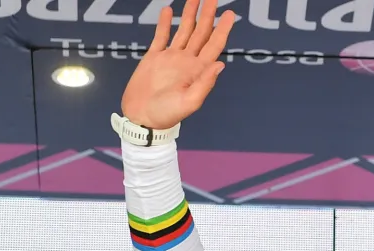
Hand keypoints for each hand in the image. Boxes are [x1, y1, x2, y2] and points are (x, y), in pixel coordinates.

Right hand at [121, 0, 234, 128]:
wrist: (142, 118)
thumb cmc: (167, 115)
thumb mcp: (189, 102)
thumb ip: (205, 83)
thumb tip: (220, 64)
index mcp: (198, 70)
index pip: (214, 45)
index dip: (223, 29)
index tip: (230, 14)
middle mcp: (187, 61)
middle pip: (201, 33)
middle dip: (208, 15)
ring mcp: (170, 57)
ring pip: (183, 30)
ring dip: (190, 14)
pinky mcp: (154, 57)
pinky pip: (160, 36)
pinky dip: (164, 23)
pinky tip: (168, 10)